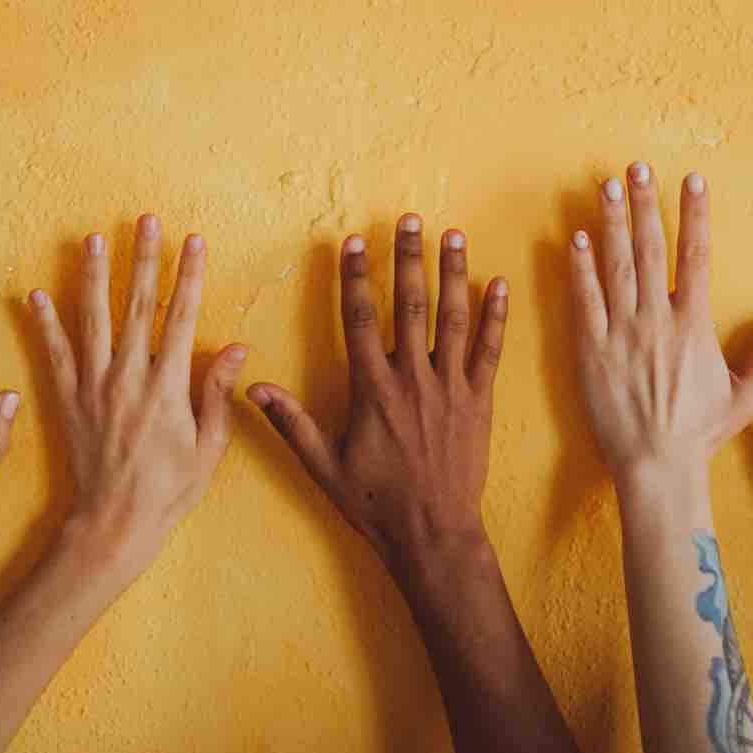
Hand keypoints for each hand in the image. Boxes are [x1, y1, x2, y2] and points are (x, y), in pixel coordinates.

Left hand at [25, 216, 245, 576]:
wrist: (115, 523)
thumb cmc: (169, 491)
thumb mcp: (209, 447)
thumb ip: (218, 393)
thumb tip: (236, 347)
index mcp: (167, 386)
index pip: (181, 317)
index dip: (188, 275)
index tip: (193, 241)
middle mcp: (128, 377)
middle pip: (137, 305)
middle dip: (143, 258)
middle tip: (145, 220)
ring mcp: (93, 386)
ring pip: (92, 319)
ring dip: (94, 275)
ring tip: (93, 238)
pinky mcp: (67, 401)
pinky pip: (53, 354)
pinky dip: (44, 323)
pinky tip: (35, 293)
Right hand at [247, 215, 506, 569]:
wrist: (433, 534)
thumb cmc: (375, 503)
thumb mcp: (322, 466)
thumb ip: (291, 422)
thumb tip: (253, 387)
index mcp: (373, 390)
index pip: (361, 319)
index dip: (357, 277)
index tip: (354, 242)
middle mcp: (413, 380)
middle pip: (411, 306)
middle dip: (408, 258)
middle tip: (410, 219)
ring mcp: (451, 389)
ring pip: (453, 319)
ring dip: (453, 273)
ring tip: (452, 235)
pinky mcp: (479, 402)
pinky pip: (490, 351)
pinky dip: (495, 317)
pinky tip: (499, 284)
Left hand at [567, 164, 752, 494]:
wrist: (657, 465)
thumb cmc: (700, 434)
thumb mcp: (746, 395)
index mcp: (694, 326)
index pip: (695, 257)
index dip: (694, 215)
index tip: (692, 180)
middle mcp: (657, 321)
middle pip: (650, 250)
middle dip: (644, 205)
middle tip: (637, 168)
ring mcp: (622, 334)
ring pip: (615, 267)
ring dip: (611, 223)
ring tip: (606, 187)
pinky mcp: (592, 351)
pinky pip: (585, 300)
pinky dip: (580, 268)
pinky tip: (577, 237)